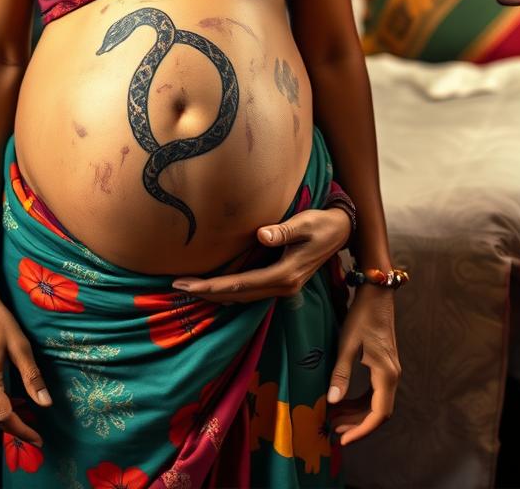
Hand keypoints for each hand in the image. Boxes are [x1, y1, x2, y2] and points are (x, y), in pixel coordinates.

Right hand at [0, 289, 51, 445]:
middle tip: (34, 432)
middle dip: (15, 428)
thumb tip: (45, 403)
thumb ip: (32, 376)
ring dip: (4, 419)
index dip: (22, 430)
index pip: (5, 417)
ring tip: (25, 417)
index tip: (38, 439)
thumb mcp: (20, 347)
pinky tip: (8, 400)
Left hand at [170, 207, 350, 302]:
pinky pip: (249, 292)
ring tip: (189, 289)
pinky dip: (229, 291)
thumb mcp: (306, 222)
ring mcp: (282, 286)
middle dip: (206, 294)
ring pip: (241, 297)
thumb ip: (284, 230)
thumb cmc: (322, 223)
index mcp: (285, 275)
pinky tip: (215, 288)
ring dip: (216, 295)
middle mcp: (282, 286)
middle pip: (237, 296)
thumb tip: (262, 234)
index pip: (240, 285)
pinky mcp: (280, 280)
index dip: (211, 286)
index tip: (187, 284)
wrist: (342, 231)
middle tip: (177, 286)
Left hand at [327, 285, 399, 445]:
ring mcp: (390, 370)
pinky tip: (343, 400)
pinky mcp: (384, 365)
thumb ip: (340, 373)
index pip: (378, 414)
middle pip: (377, 412)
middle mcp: (392, 375)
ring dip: (356, 412)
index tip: (343, 440)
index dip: (361, 430)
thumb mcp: (347, 344)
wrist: (376, 293)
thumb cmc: (362, 315)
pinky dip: (359, 400)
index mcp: (386, 374)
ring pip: (375, 402)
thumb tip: (332, 401)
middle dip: (355, 424)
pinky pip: (374, 391)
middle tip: (332, 429)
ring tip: (334, 417)